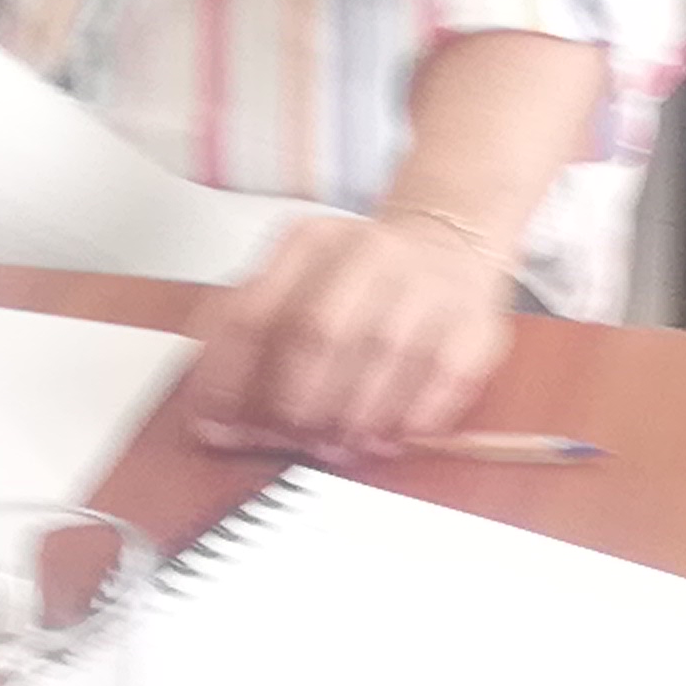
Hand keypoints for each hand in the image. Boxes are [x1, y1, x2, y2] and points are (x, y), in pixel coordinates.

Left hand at [187, 211, 516, 461]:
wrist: (450, 238)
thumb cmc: (361, 278)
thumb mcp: (299, 279)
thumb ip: (254, 334)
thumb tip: (213, 415)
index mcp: (309, 242)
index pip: (254, 309)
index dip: (228, 376)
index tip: (215, 423)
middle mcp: (367, 252)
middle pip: (321, 331)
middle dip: (298, 399)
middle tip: (288, 438)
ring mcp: (425, 282)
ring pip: (382, 353)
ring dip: (353, 414)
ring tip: (337, 447)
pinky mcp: (472, 320)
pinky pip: (444, 374)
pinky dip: (412, 414)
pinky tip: (392, 436)